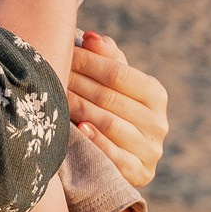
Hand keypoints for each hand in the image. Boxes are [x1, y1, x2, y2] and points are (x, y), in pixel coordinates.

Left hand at [66, 31, 168, 187]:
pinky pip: (116, 155)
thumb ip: (107, 58)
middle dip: (78, 83)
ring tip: (56, 97)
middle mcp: (158, 122)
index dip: (88, 62)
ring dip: (80, 108)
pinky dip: (97, 141)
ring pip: (110, 123)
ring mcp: (151, 149)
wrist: (120, 161)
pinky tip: (79, 128)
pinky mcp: (141, 173)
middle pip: (110, 98)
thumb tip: (90, 38)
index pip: (118, 73)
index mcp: (156, 94)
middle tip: (51, 73)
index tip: (64, 52)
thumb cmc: (113, 111)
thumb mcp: (116, 84)